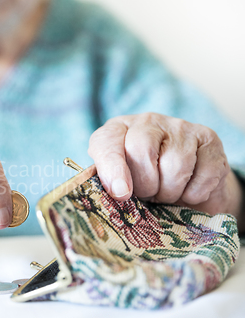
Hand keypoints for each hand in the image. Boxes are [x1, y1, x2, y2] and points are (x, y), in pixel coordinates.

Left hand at [88, 113, 242, 217]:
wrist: (186, 190)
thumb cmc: (144, 186)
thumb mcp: (120, 184)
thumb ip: (110, 184)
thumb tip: (117, 191)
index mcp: (117, 130)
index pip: (108, 141)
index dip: (112, 168)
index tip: (121, 194)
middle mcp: (147, 122)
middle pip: (142, 151)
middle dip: (145, 185)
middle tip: (148, 195)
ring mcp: (181, 127)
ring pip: (175, 165)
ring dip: (170, 192)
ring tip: (166, 194)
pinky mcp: (209, 139)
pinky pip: (203, 174)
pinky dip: (194, 194)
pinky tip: (188, 192)